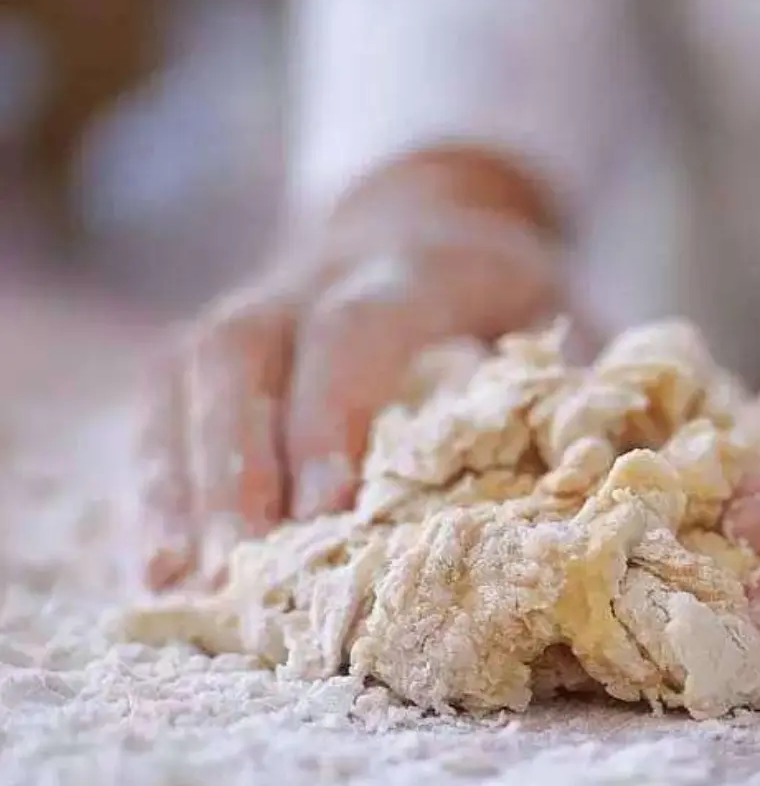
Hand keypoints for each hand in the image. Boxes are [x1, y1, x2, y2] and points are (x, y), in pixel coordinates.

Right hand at [135, 149, 569, 588]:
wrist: (435, 218)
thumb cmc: (504, 289)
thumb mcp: (555, 312)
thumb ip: (559, 383)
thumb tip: (558, 482)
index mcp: (414, 267)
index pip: (357, 329)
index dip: (333, 416)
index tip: (325, 511)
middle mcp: (316, 274)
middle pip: (244, 347)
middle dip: (235, 458)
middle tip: (242, 558)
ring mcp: (259, 300)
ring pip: (190, 372)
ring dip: (182, 478)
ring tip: (182, 577)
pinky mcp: (224, 338)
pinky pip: (168, 398)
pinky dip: (163, 478)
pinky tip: (164, 560)